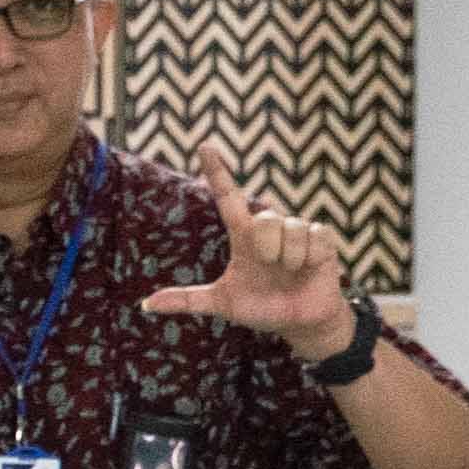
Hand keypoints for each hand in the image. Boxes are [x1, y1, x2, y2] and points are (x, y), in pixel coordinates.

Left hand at [137, 151, 356, 348]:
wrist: (298, 322)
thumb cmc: (260, 308)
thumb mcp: (222, 303)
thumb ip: (187, 299)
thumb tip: (146, 304)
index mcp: (243, 237)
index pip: (228, 197)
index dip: (217, 173)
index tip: (204, 146)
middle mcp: (269, 228)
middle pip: (264, 216)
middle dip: (266, 245)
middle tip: (270, 265)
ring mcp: (297, 232)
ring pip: (291, 226)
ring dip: (288, 256)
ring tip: (289, 270)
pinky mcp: (323, 239)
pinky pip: (315, 236)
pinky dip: (308, 257)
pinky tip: (308, 267)